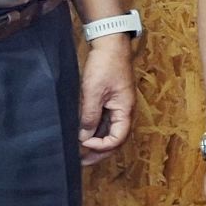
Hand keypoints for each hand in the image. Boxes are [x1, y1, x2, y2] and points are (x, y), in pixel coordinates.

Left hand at [78, 34, 135, 163]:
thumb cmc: (105, 65)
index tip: (82, 144)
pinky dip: (95, 131)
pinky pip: (105, 122)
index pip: (116, 139)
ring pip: (109, 132)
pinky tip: (83, 135)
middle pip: (115, 140)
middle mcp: (124, 112)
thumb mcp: (93, 92)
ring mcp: (118, 107)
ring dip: (96, 143)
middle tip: (80, 161)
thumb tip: (83, 137)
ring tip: (80, 152)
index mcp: (125, 111)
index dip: (99, 146)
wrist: (110, 43)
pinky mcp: (111, 101)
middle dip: (98, 153)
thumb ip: (89, 116)